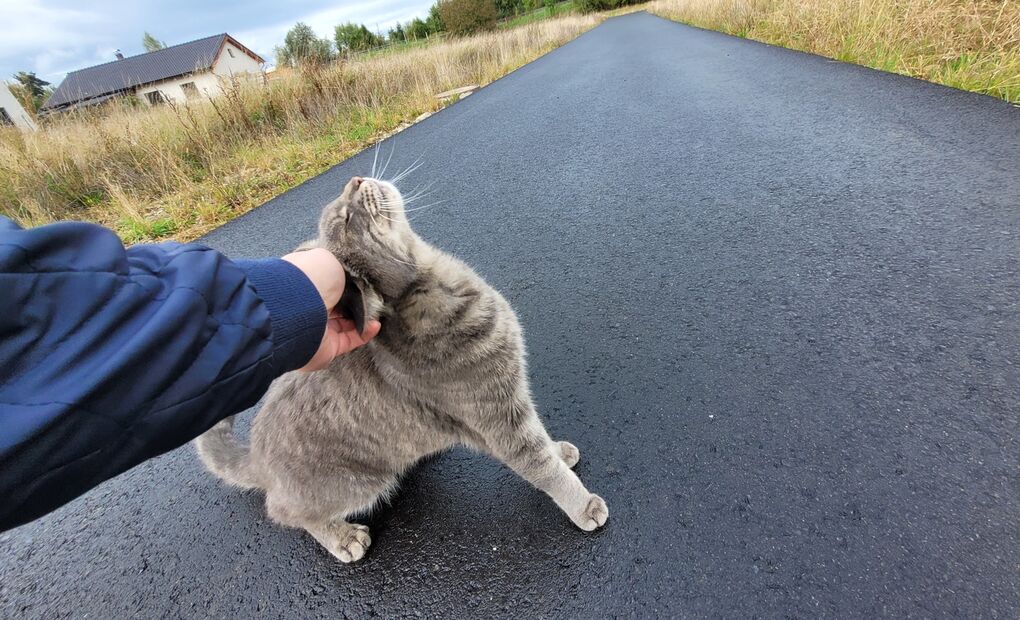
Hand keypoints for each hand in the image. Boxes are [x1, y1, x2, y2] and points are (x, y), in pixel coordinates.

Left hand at [282, 248, 381, 370]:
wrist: (299, 309)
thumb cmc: (309, 279)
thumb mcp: (326, 260)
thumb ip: (337, 267)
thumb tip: (346, 273)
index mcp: (305, 286)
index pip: (327, 286)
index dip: (345, 284)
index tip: (361, 282)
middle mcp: (309, 308)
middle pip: (337, 306)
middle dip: (355, 302)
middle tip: (371, 297)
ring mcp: (317, 330)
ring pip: (345, 325)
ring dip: (363, 318)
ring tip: (376, 311)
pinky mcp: (328, 348)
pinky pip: (350, 341)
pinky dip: (365, 333)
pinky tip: (375, 325)